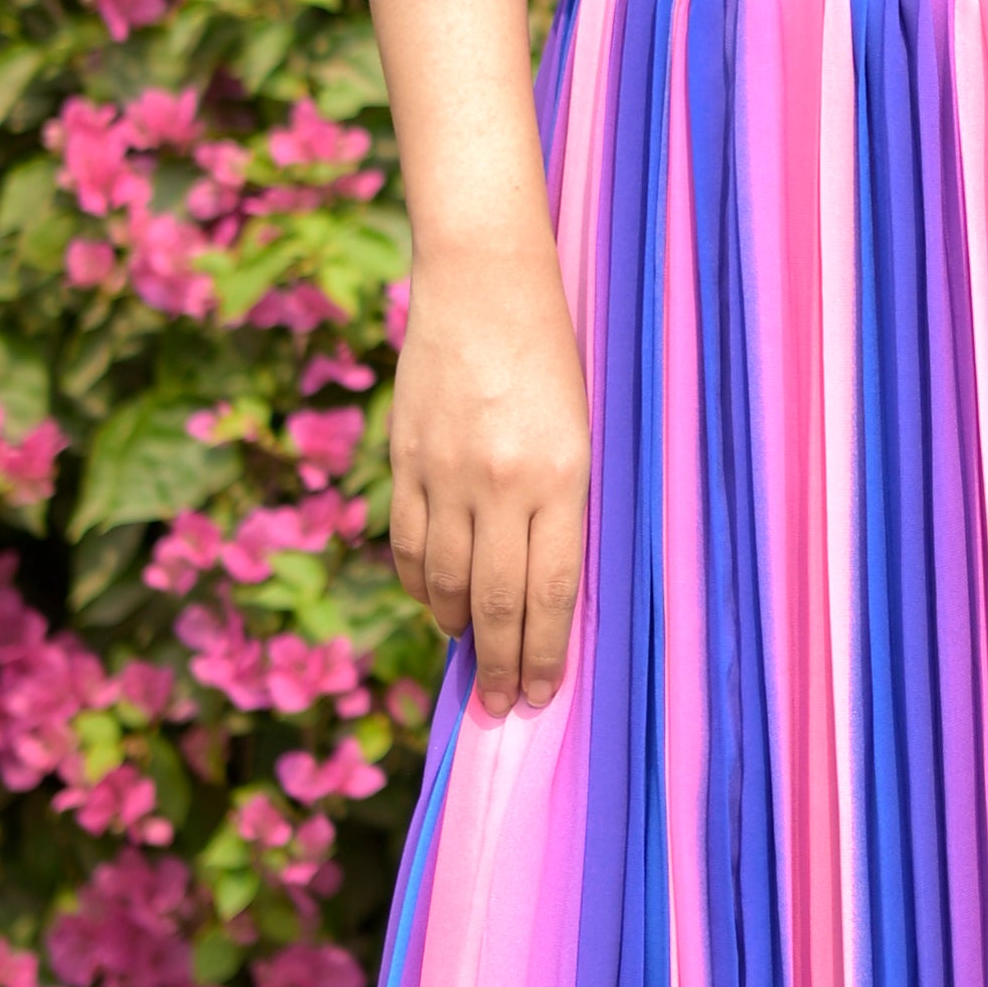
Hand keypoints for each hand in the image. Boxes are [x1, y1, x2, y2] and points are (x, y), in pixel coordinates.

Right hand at [385, 233, 591, 713]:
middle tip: (501, 708)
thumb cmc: (553, 352)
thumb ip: (562, 506)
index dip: (542, 655)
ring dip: (456, 628)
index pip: (549, 594)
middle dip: (501, 665)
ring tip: (471, 657)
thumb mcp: (583, 431)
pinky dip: (419, 584)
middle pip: (495, 602)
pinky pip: (406, 542)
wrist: (484, 278)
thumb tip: (543, 586)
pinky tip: (434, 603)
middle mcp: (499, 484)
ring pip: (442, 580)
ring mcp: (444, 473)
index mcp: (560, 478)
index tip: (540, 697)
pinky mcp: (404, 457)